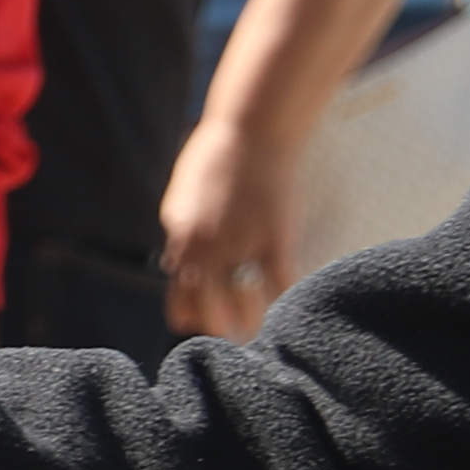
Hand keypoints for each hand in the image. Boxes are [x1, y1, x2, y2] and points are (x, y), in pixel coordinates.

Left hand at [154, 124, 292, 342]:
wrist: (249, 130)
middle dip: (219, 328)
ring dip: (251, 321)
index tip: (202, 325)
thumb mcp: (183, 197)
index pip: (179, 295)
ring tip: (259, 329)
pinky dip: (284, 299)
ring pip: (242, 305)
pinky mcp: (273, 237)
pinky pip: (279, 284)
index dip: (191, 315)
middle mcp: (203, 249)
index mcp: (180, 239)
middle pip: (206, 309)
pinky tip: (291, 306)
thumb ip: (182, 231)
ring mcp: (238, 245)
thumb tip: (177, 259)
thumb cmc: (217, 158)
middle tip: (233, 338)